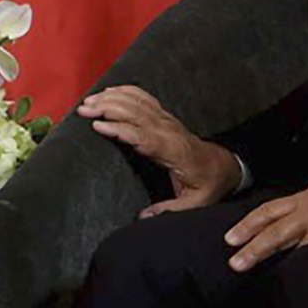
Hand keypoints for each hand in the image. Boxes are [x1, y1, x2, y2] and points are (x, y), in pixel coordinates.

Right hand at [75, 86, 241, 215]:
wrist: (224, 167)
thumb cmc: (208, 184)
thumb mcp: (195, 202)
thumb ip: (170, 209)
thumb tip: (143, 217)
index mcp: (173, 150)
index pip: (142, 136)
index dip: (120, 129)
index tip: (97, 125)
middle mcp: (168, 131)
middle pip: (135, 112)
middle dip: (108, 108)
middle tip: (83, 109)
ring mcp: (167, 121)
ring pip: (137, 102)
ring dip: (112, 98)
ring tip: (88, 101)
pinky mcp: (165, 117)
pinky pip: (144, 98)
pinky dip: (125, 91)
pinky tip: (109, 90)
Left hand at [223, 181, 307, 272]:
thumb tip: (297, 231)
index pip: (270, 210)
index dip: (250, 223)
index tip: (233, 236)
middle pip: (271, 225)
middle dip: (249, 240)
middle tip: (232, 256)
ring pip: (283, 237)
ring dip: (260, 251)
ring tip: (242, 264)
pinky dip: (294, 260)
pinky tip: (282, 272)